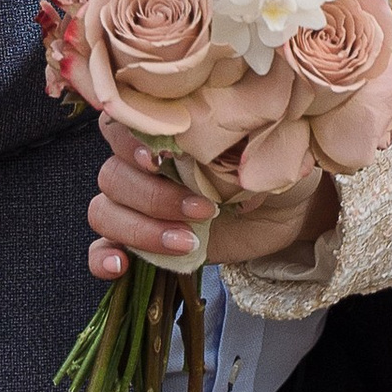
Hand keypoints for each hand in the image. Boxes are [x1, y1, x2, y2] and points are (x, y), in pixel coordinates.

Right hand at [85, 116, 339, 280]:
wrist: (289, 207)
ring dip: (141, 229)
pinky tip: (120, 266)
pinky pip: (102, 247)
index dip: (130, 143)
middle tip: (203, 210)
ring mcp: (138, 203)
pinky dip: (102, 258)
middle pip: (113, 176)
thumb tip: (226, 156)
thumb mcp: (265, 147)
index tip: (160, 159)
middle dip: (155, 198)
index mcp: (164, 127)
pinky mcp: (143, 240)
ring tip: (188, 241)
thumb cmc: (273, 163)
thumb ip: (240, 143)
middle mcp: (141, 161)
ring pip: (105, 211)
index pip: (121, 125)